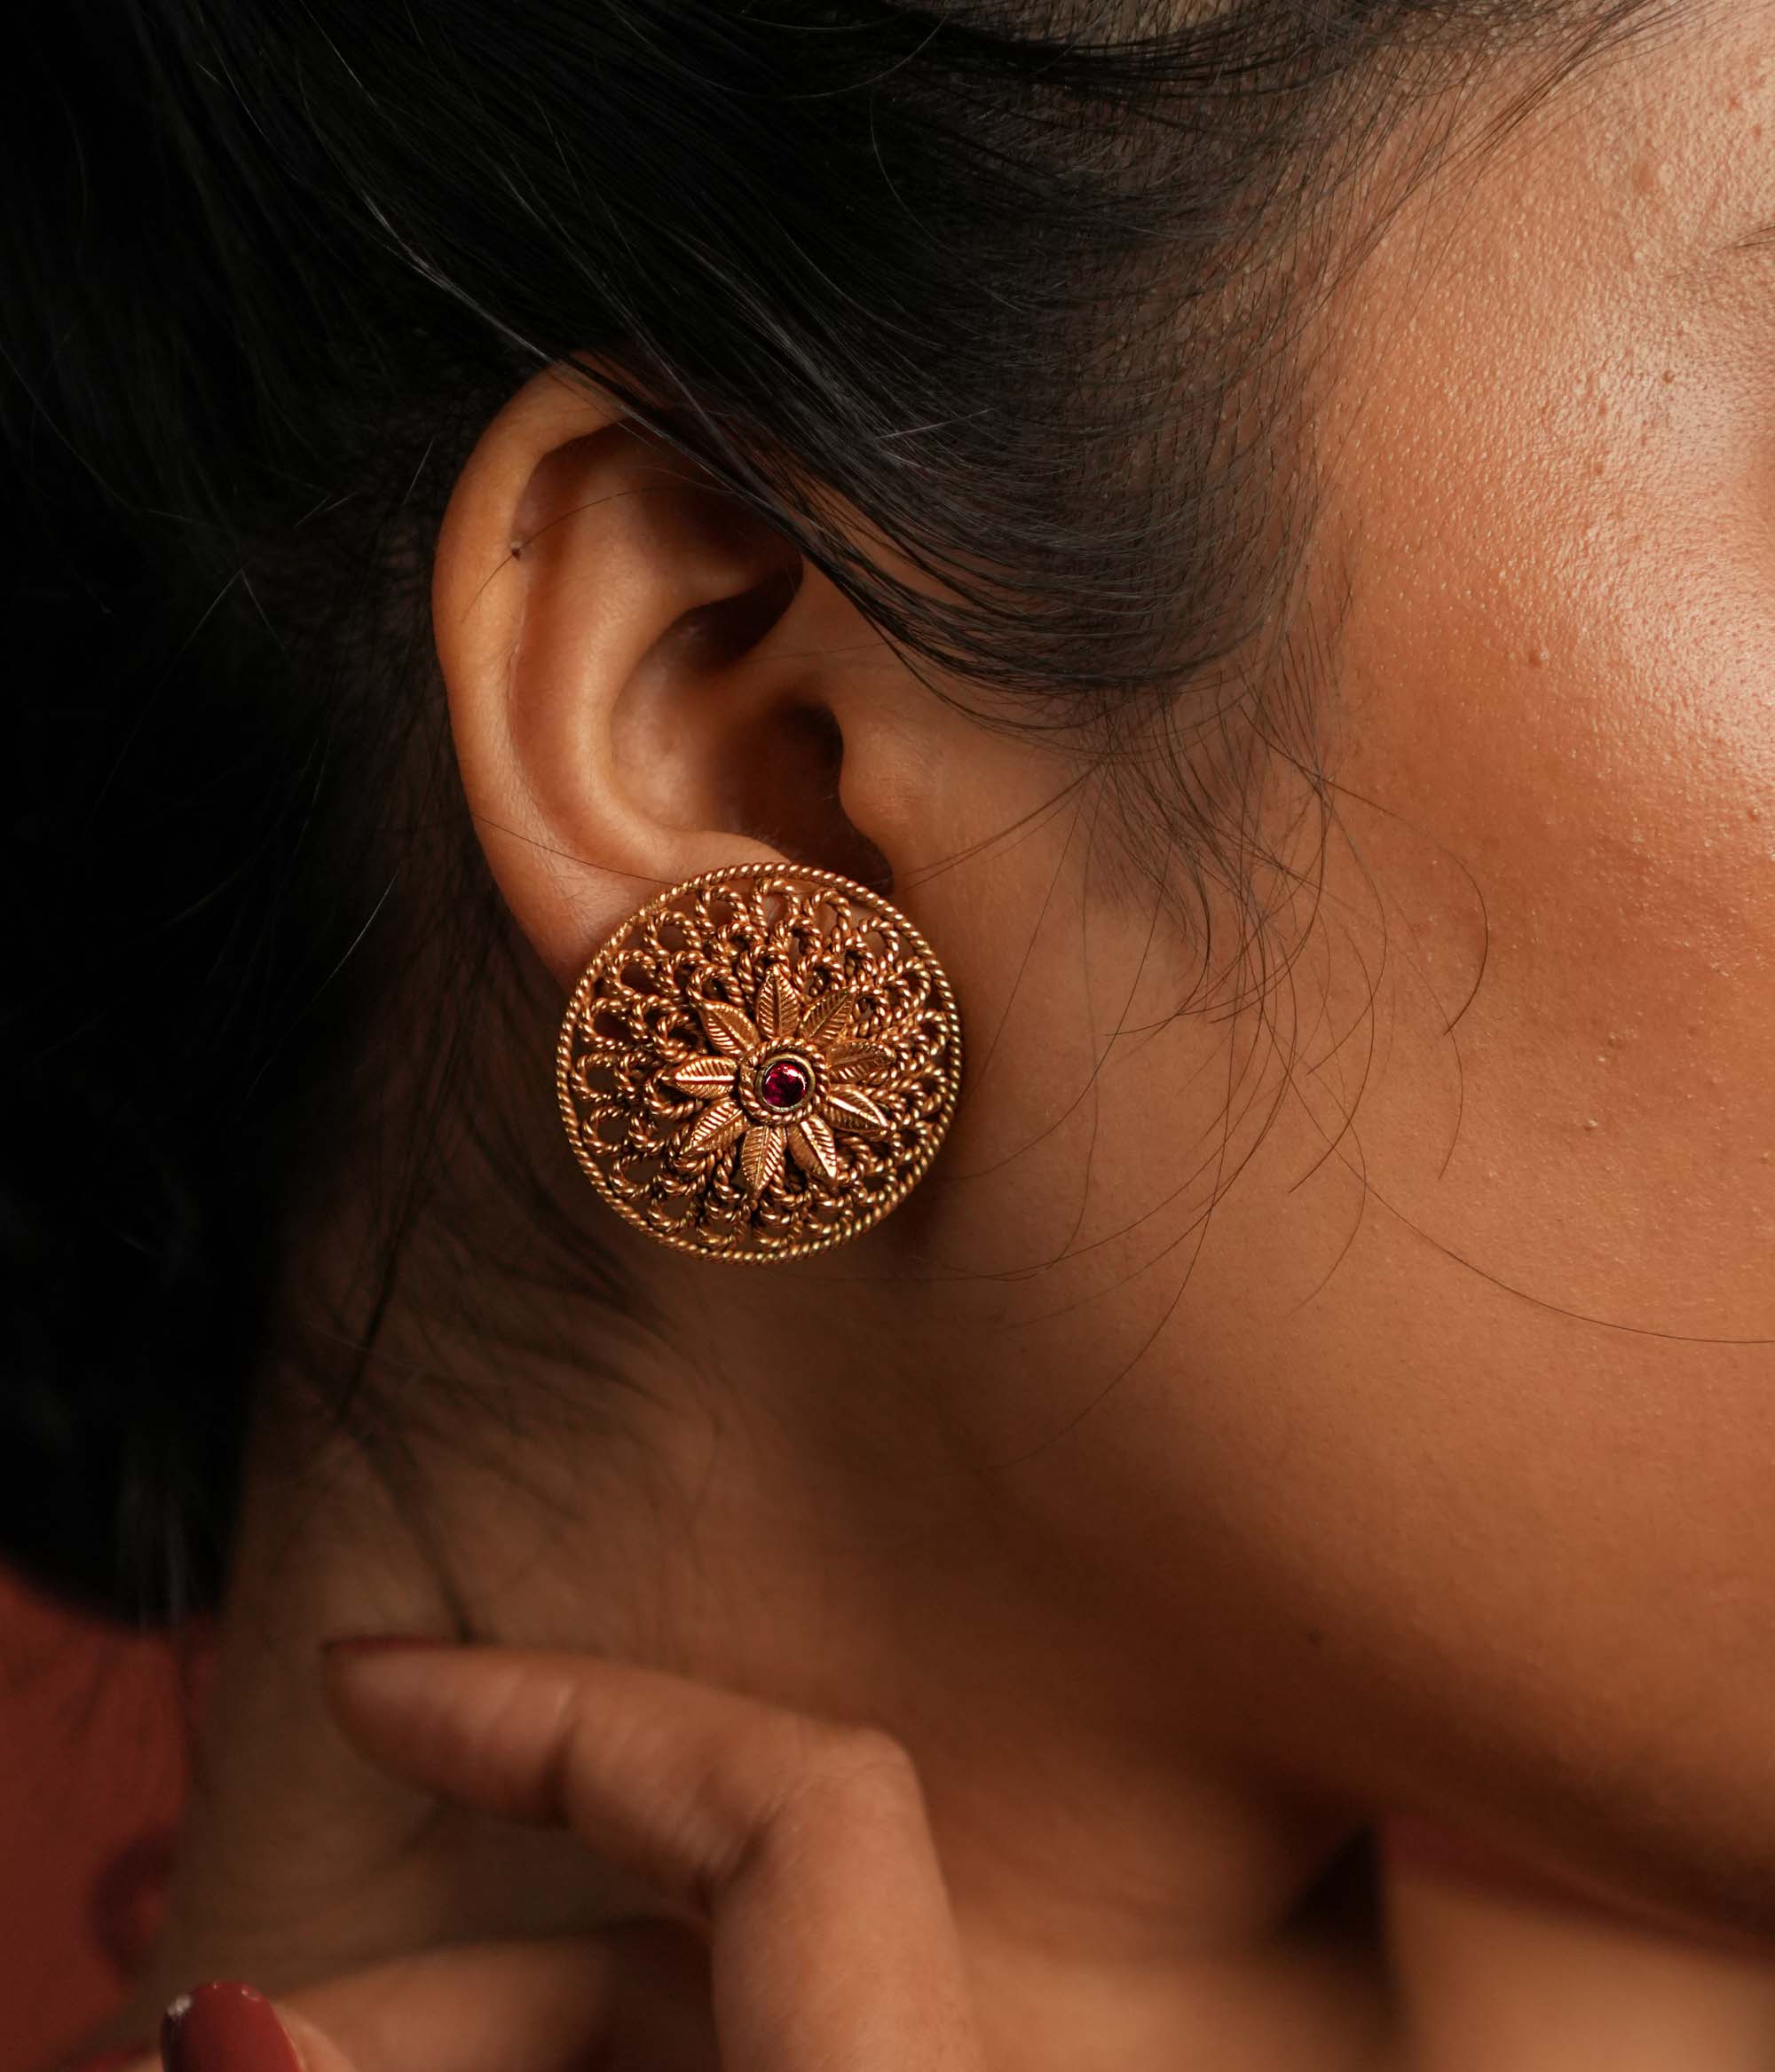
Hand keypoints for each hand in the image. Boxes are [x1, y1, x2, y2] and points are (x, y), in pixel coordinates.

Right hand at [140, 1640, 984, 2071]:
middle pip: (710, 1925)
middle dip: (448, 1979)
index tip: (368, 1682)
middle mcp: (1010, 2062)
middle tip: (233, 2036)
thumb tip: (236, 2022)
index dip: (561, 1712)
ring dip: (500, 2042)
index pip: (794, 1800)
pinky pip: (774, 2062)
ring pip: (720, 2014)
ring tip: (310, 2067)